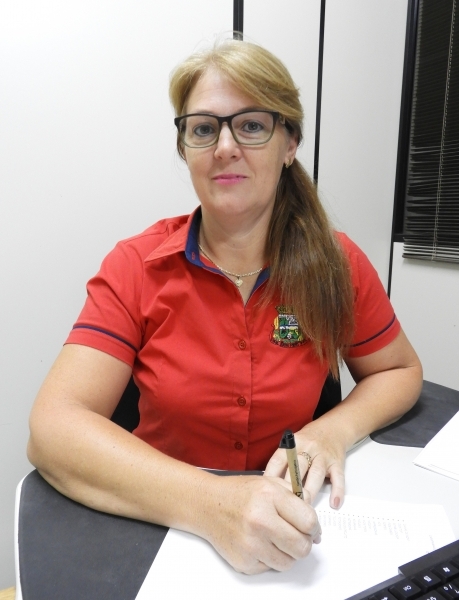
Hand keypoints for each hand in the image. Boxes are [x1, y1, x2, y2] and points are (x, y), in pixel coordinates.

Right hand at [197, 475, 320, 574]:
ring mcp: (251, 544)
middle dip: (304, 542)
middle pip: (302, 547)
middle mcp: (260, 521)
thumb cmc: (239, 493)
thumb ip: (296, 497)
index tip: (312, 528)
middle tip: (297, 535)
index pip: (308, 522)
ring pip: (289, 562)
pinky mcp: (243, 562)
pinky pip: (270, 568)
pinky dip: (270, 558)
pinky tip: (260, 542)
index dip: (314, 527)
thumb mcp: (269, 482)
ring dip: (287, 552)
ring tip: (276, 538)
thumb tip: (314, 524)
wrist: (207, 505)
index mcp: (269, 497)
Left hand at [264, 421, 345, 508]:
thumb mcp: (293, 445)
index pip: (279, 459)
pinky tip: (334, 504)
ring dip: (310, 490)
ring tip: (304, 507)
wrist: (333, 429)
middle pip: (297, 468)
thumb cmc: (308, 442)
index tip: (266, 491)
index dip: (271, 475)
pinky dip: (337, 491)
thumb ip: (283, 461)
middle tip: (284, 505)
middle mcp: (308, 448)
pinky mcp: (337, 463)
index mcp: (293, 444)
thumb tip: (268, 483)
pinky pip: (338, 477)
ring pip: (316, 473)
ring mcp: (324, 456)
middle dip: (291, 487)